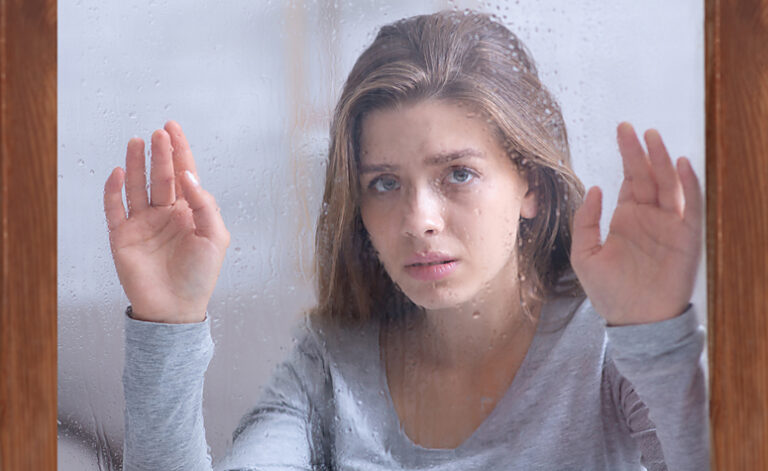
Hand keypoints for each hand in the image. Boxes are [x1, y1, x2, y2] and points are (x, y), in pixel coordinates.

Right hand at [103, 121, 229, 322]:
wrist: (175, 309)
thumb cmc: (200, 275)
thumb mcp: (215, 237)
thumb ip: (204, 205)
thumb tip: (189, 175)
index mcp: (189, 212)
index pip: (183, 174)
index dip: (179, 151)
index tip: (173, 128)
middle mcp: (165, 213)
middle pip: (161, 176)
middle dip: (161, 154)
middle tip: (159, 133)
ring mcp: (142, 224)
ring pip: (137, 186)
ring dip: (137, 164)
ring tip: (137, 142)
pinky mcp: (122, 236)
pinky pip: (114, 208)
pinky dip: (114, 190)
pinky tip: (119, 172)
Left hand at [570, 122, 702, 325]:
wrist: (635, 322)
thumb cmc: (608, 291)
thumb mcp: (584, 255)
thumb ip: (585, 222)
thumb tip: (594, 188)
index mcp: (626, 218)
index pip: (631, 179)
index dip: (628, 155)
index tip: (623, 130)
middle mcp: (649, 218)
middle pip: (648, 176)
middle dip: (640, 151)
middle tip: (631, 127)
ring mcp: (669, 226)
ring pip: (668, 185)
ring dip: (662, 161)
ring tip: (652, 138)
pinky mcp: (686, 238)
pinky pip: (690, 207)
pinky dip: (687, 185)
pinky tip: (679, 165)